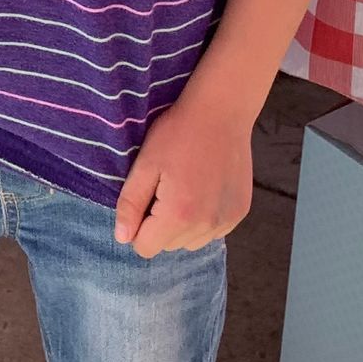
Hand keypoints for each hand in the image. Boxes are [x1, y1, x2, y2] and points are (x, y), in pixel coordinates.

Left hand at [112, 81, 254, 258]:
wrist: (221, 112)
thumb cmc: (178, 134)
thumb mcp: (145, 164)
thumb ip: (130, 204)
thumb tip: (123, 238)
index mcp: (178, 215)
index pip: (144, 248)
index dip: (138, 226)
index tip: (146, 197)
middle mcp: (206, 225)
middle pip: (168, 246)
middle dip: (160, 225)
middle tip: (165, 187)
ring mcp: (226, 220)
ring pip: (190, 242)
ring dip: (183, 225)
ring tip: (185, 188)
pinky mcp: (239, 213)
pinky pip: (212, 231)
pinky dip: (203, 219)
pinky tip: (203, 189)